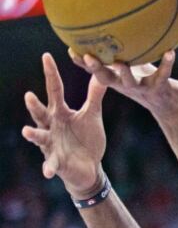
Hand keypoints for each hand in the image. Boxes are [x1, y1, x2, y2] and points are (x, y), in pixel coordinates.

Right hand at [22, 53, 107, 196]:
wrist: (89, 167)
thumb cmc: (87, 139)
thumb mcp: (91, 115)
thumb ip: (94, 96)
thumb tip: (100, 73)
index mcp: (61, 112)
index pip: (55, 90)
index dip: (51, 74)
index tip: (46, 56)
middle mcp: (52, 126)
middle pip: (41, 113)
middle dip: (34, 106)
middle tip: (29, 95)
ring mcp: (51, 144)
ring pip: (40, 136)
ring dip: (33, 134)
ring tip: (27, 131)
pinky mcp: (56, 161)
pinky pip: (51, 164)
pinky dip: (49, 167)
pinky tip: (47, 172)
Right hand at [69, 48, 177, 118]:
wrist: (170, 106)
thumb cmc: (147, 82)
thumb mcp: (131, 68)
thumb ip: (120, 55)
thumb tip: (109, 28)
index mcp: (117, 79)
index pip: (95, 71)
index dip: (82, 63)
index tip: (71, 50)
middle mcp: (126, 85)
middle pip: (107, 78)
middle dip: (96, 69)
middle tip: (87, 57)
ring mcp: (142, 87)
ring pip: (131, 81)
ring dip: (125, 73)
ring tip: (121, 63)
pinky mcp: (160, 88)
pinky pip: (163, 75)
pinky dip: (167, 64)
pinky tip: (170, 52)